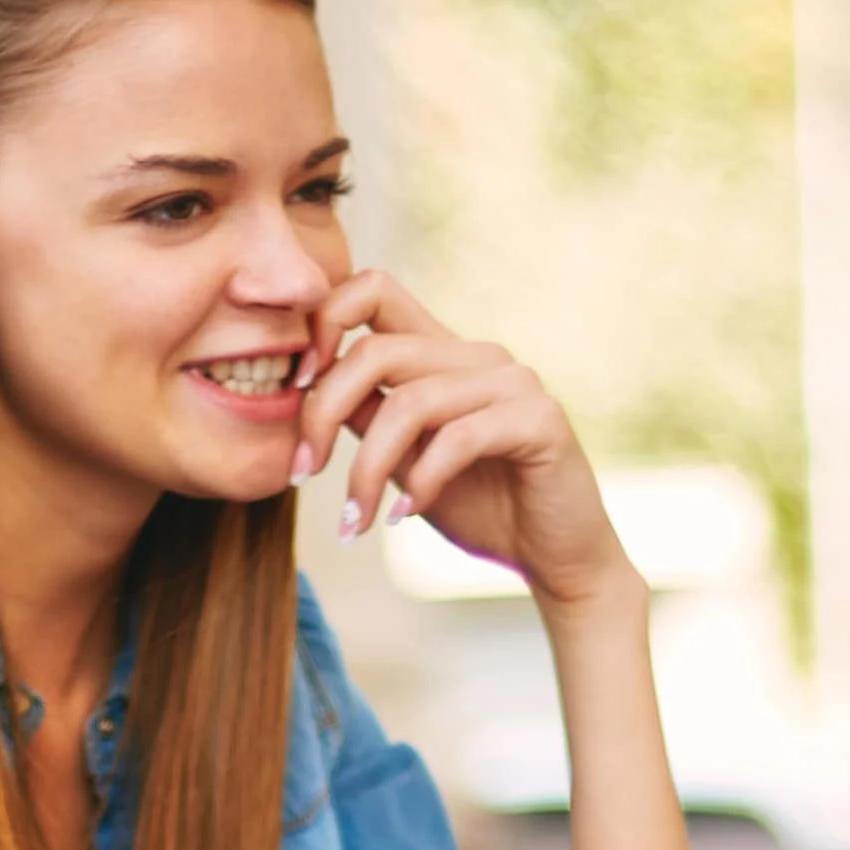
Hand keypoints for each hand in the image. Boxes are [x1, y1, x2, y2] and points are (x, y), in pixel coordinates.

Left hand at [298, 275, 630, 608]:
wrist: (554, 558)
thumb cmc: (481, 507)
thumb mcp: (403, 461)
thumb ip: (368, 418)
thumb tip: (308, 387)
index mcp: (443, 353)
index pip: (373, 290)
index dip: (324, 322)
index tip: (295, 386)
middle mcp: (478, 355)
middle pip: (377, 349)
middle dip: (323, 413)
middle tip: (304, 474)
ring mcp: (512, 382)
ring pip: (411, 402)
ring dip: (368, 469)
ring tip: (355, 520)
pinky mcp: (539, 418)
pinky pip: (458, 438)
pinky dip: (421, 482)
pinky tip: (404, 516)